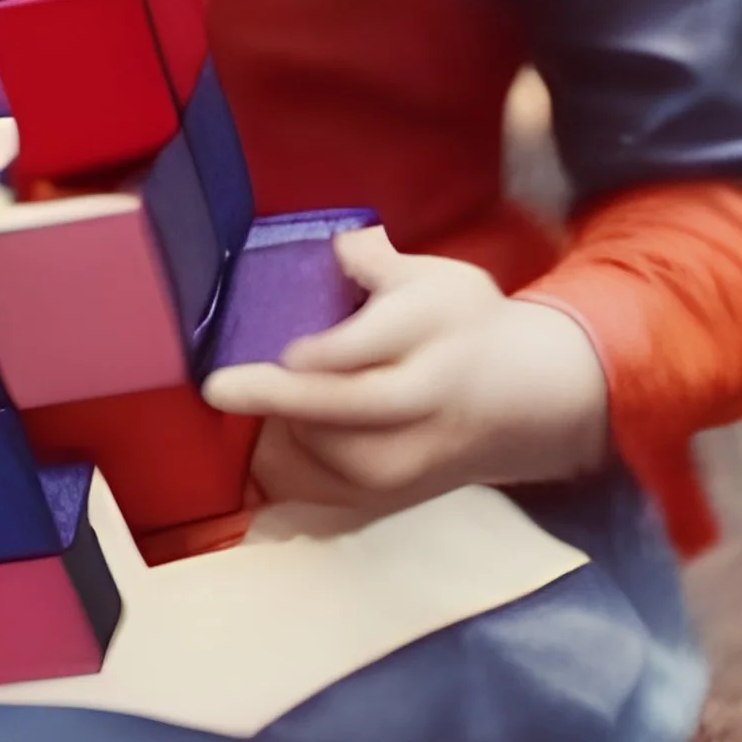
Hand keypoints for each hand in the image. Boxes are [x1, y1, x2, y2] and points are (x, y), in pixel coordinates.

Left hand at [200, 225, 610, 510]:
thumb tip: (335, 245)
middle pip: (347, 407)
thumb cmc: (464, 325)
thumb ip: (377, 263)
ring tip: (249, 395)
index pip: (374, 347)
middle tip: (218, 386)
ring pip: (329, 453)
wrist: (524, 402)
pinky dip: (283, 466)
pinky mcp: (391, 496)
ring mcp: (410, 458)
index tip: (286, 349)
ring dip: (279, 427)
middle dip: (278, 397)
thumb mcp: (436, 276)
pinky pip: (322, 488)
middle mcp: (424, 401)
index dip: (326, 353)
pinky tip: (265, 436)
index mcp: (435, 332)